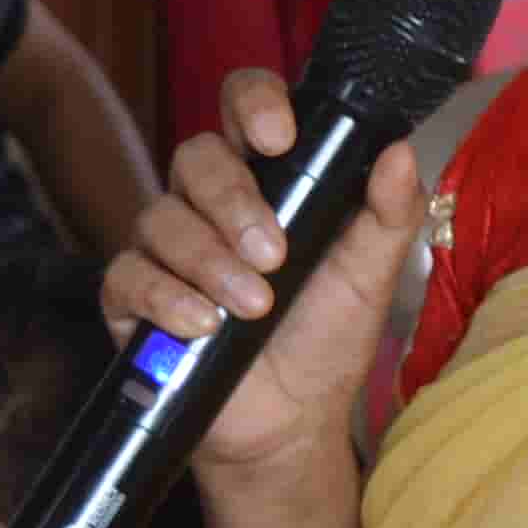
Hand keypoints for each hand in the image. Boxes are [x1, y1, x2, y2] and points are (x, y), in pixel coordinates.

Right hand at [102, 79, 429, 485]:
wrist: (291, 424)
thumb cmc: (326, 338)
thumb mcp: (371, 276)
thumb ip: (390, 213)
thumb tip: (399, 150)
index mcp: (269, 180)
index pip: (245, 107)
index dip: (254, 103)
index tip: (279, 136)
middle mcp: (209, 203)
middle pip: (196, 157)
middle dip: (234, 201)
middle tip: (273, 255)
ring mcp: (166, 249)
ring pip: (160, 217)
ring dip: (209, 260)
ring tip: (252, 307)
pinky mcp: (133, 298)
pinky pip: (128, 275)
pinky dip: (167, 298)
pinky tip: (203, 326)